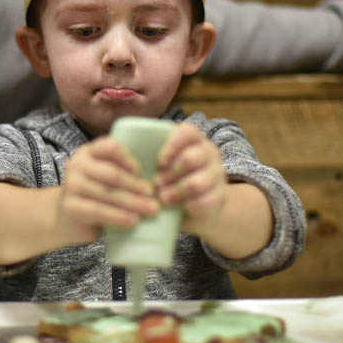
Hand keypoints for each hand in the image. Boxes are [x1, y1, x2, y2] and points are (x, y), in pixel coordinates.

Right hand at [57, 136, 157, 243]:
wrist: (67, 218)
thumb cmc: (95, 194)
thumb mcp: (106, 177)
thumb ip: (122, 172)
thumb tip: (159, 179)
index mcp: (89, 152)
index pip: (110, 147)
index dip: (129, 159)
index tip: (143, 173)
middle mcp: (77, 164)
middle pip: (111, 173)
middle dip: (136, 185)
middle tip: (155, 196)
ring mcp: (71, 185)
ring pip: (107, 193)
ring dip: (133, 203)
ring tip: (151, 210)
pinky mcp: (71, 207)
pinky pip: (98, 210)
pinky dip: (118, 216)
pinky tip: (133, 221)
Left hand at [155, 123, 227, 238]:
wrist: (199, 211)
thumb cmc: (173, 183)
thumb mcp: (165, 167)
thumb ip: (153, 159)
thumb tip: (123, 157)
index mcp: (195, 141)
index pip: (188, 132)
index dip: (171, 145)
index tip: (159, 162)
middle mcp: (210, 155)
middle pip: (190, 158)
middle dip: (169, 174)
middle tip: (156, 184)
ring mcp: (217, 176)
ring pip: (195, 183)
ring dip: (174, 192)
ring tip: (162, 198)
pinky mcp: (219, 198)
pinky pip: (201, 202)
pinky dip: (185, 206)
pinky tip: (177, 208)